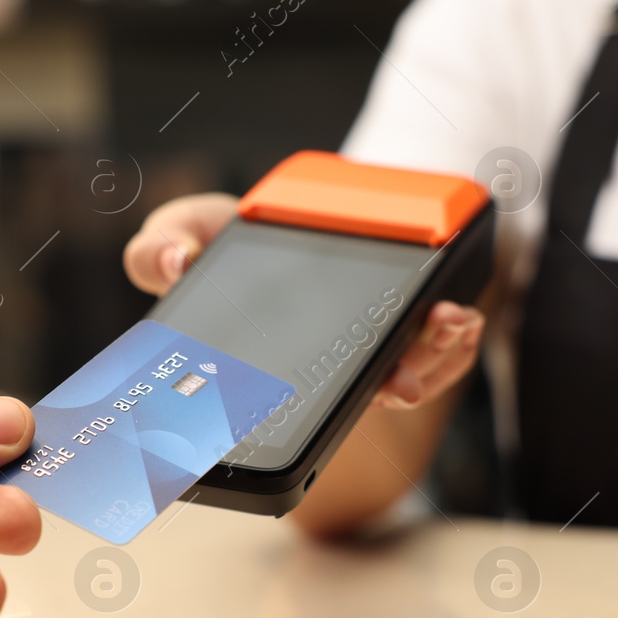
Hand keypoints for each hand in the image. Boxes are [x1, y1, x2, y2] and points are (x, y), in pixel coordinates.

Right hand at [123, 192, 485, 412]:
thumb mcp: (178, 233)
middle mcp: (321, 364)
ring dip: (439, 355)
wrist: (261, 212)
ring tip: (452, 321)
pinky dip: (452, 340)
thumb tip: (173, 263)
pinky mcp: (393, 326)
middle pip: (374, 390)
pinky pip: (432, 350)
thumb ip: (157, 251)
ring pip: (411, 373)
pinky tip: (459, 315)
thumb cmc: (214, 240)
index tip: (388, 388)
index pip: (314, 400)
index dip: (347, 405)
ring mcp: (359, 347)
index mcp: (275, 360)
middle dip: (413, 376)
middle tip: (426, 356)